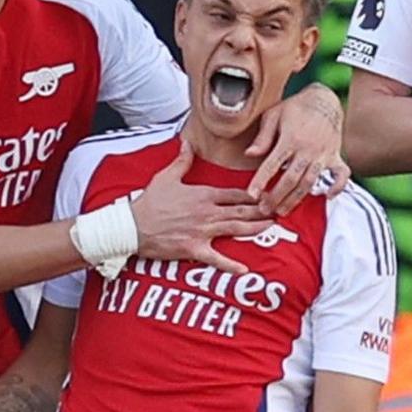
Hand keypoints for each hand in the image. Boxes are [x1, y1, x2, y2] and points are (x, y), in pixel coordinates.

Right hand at [133, 141, 270, 271]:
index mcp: (203, 195)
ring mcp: (202, 232)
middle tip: (279, 210)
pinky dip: (230, 265)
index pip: (235, 194)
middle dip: (262, 211)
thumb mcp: (166, 177)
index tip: (268, 194)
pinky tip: (245, 269)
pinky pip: (216, 258)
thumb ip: (181, 160)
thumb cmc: (149, 202)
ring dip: (255, 229)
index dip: (253, 194)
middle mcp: (207, 212)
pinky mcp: (194, 249)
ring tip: (271, 228)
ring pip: (236, 230)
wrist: (132, 226)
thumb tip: (186, 142)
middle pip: (241, 211)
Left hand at [245, 84, 349, 214]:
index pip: (272, 164)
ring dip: (295, 199)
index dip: (261, 181)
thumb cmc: (295, 108)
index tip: (251, 195)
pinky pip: (341, 175)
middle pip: (290, 179)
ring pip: (309, 182)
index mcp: (290, 139)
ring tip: (282, 211)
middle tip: (263, 209)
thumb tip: (249, 154)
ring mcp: (323, 154)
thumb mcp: (274, 115)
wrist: (324, 101)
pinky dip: (337, 187)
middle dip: (276, 197)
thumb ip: (263, 137)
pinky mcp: (335, 157)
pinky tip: (328, 197)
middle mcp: (308, 149)